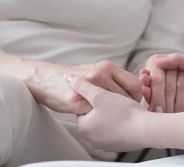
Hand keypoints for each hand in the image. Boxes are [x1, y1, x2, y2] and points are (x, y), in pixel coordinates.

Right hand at [25, 60, 141, 114]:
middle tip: (122, 114)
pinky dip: (97, 117)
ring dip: (113, 114)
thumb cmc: (73, 78)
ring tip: (109, 116)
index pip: (134, 84)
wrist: (46, 80)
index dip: (137, 97)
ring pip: (112, 106)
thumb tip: (132, 90)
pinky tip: (95, 118)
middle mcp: (101, 73)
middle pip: (127, 97)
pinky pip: (94, 113)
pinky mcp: (77, 101)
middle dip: (126, 107)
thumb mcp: (96, 71)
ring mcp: (89, 87)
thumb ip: (113, 78)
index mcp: (107, 67)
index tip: (133, 104)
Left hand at [67, 75, 147, 151]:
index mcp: (84, 127)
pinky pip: (116, 131)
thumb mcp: (100, 95)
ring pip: (106, 123)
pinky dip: (121, 124)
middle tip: (116, 100)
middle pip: (95, 116)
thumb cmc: (124, 114)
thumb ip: (82, 86)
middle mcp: (92, 139)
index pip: (84, 107)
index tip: (107, 94)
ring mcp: (105, 144)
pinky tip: (129, 117)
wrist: (146, 130)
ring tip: (124, 108)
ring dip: (113, 115)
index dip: (96, 98)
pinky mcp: (118, 145)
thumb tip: (68, 79)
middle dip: (104, 107)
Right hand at [142, 54, 183, 110]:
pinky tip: (177, 108)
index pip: (152, 67)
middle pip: (154, 83)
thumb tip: (156, 60)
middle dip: (167, 84)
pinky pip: (164, 113)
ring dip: (174, 96)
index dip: (150, 72)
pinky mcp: (177, 117)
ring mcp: (174, 101)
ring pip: (157, 98)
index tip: (148, 75)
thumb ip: (177, 60)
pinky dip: (170, 108)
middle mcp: (172, 85)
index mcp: (177, 70)